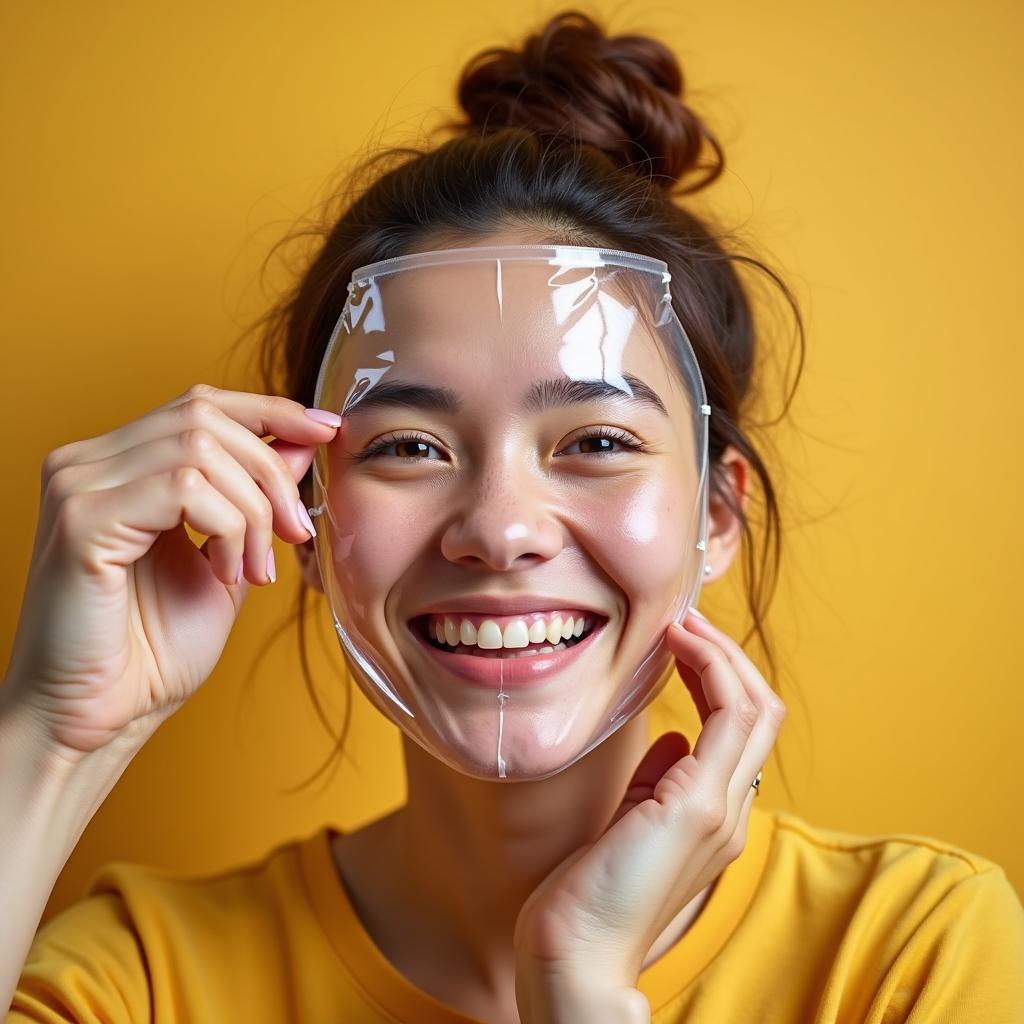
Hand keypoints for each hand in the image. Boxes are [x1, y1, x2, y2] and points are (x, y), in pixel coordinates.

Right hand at [2, 384, 339, 762]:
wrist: (96, 718)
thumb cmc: (151, 651)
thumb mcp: (227, 557)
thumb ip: (255, 497)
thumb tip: (302, 440)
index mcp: (117, 466)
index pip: (201, 404)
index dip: (271, 410)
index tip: (328, 430)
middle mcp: (88, 462)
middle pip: (206, 417)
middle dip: (272, 473)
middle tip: (297, 534)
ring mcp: (78, 485)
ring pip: (201, 449)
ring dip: (252, 510)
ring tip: (255, 570)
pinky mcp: (81, 518)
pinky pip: (183, 488)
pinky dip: (226, 527)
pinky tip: (226, 573)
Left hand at [513, 607, 785, 1021]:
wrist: (574, 955)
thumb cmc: (590, 891)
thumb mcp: (629, 822)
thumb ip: (658, 781)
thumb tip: (673, 737)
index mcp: (714, 814)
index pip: (740, 729)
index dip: (717, 676)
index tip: (678, 641)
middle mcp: (731, 810)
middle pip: (759, 710)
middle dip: (725, 655)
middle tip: (684, 618)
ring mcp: (722, 808)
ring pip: (755, 706)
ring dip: (721, 653)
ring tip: (683, 622)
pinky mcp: (700, 805)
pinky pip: (730, 716)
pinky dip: (712, 668)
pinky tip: (677, 644)